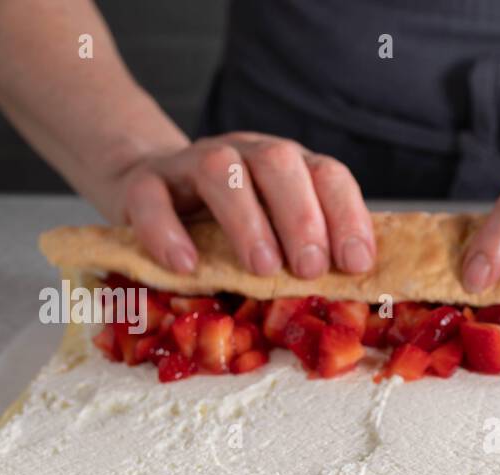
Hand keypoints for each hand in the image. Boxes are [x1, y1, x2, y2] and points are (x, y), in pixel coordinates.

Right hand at [101, 132, 375, 278]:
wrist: (151, 192)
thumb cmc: (230, 226)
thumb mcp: (276, 235)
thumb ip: (308, 255)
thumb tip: (349, 295)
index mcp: (290, 166)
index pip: (327, 175)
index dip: (347, 217)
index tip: (355, 264)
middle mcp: (246, 154)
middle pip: (279, 163)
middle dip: (301, 218)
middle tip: (310, 269)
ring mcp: (192, 162)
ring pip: (220, 171)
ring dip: (246, 221)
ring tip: (262, 268)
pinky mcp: (143, 182)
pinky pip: (151, 197)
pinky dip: (167, 231)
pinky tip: (187, 266)